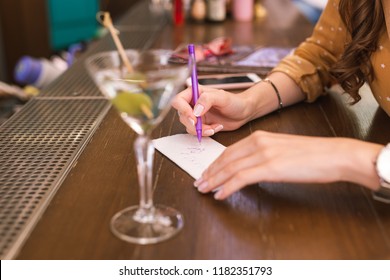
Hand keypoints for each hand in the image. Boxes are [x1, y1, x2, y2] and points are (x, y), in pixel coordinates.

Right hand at [172, 85, 250, 135]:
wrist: (244, 112)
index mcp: (195, 93)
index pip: (179, 100)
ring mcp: (197, 115)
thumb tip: (196, 110)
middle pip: (182, 115)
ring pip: (188, 125)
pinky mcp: (201, 124)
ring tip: (214, 127)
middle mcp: (193, 103)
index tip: (193, 117)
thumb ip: (207, 100)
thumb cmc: (235, 101)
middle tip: (203, 126)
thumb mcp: (222, 97)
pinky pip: (196, 131)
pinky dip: (205, 132)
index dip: (183, 110)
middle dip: (192, 123)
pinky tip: (216, 127)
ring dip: (200, 129)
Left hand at [194, 131, 382, 199]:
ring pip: (230, 168)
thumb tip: (249, 169)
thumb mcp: (281, 149)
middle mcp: (258, 142)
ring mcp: (263, 154)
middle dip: (210, 173)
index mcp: (260, 136)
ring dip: (214, 181)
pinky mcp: (270, 167)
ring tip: (204, 190)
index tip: (207, 172)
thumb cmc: (312, 154)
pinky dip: (228, 187)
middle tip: (199, 183)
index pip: (229, 151)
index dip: (215, 163)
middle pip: (225, 159)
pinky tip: (221, 194)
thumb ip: (263, 155)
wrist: (333, 154)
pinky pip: (241, 178)